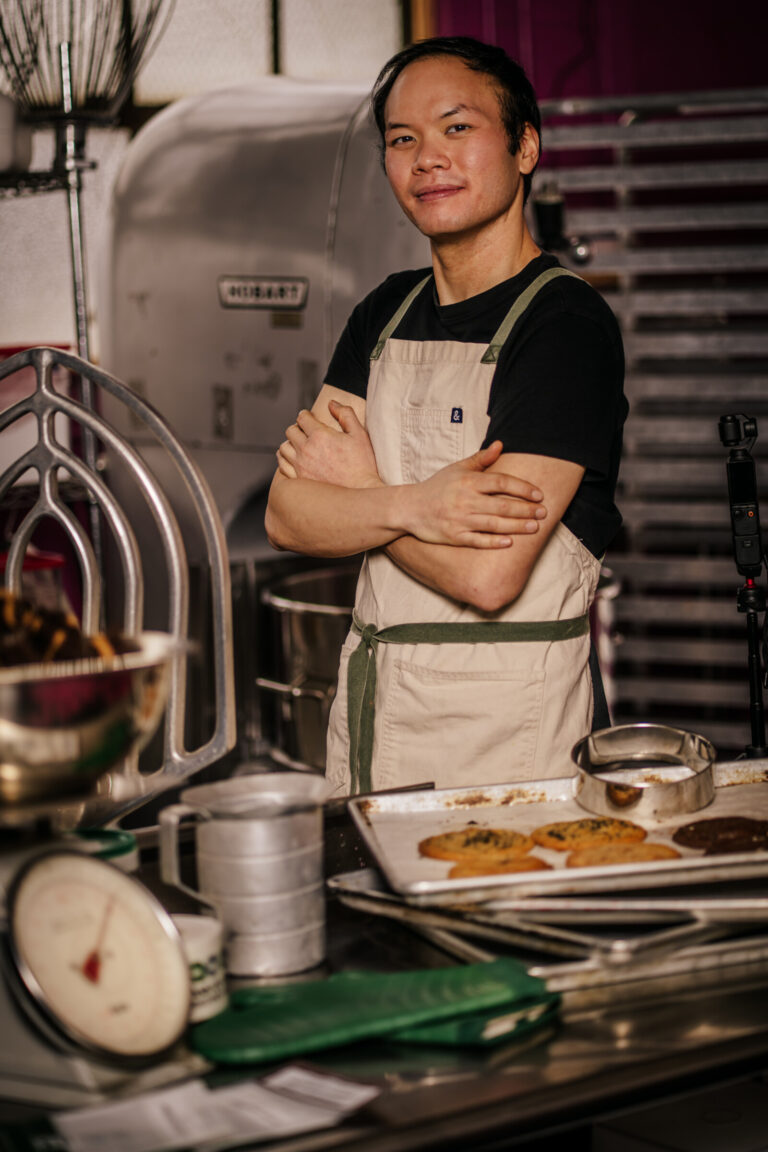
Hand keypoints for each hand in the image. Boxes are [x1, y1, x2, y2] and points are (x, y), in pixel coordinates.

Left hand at [277, 399, 380, 487]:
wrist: (361, 492)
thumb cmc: (362, 464)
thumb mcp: (359, 434)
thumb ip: (345, 414)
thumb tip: (332, 404)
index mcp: (320, 435)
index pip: (302, 417)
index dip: (306, 416)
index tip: (310, 419)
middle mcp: (306, 449)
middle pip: (290, 431)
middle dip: (298, 429)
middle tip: (306, 433)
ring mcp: (300, 466)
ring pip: (283, 448)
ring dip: (290, 444)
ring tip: (300, 446)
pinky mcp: (299, 480)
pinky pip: (282, 466)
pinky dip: (285, 460)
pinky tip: (295, 460)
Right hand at [401, 441, 545, 547]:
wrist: (410, 508)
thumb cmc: (437, 487)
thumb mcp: (457, 469)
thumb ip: (480, 459)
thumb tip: (500, 445)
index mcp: (468, 482)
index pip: (501, 483)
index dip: (522, 488)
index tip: (539, 494)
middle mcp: (465, 500)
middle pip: (502, 506)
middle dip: (526, 510)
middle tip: (544, 513)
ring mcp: (460, 520)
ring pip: (494, 524)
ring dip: (517, 526)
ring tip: (535, 527)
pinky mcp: (454, 537)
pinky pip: (478, 541)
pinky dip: (494, 542)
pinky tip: (510, 543)